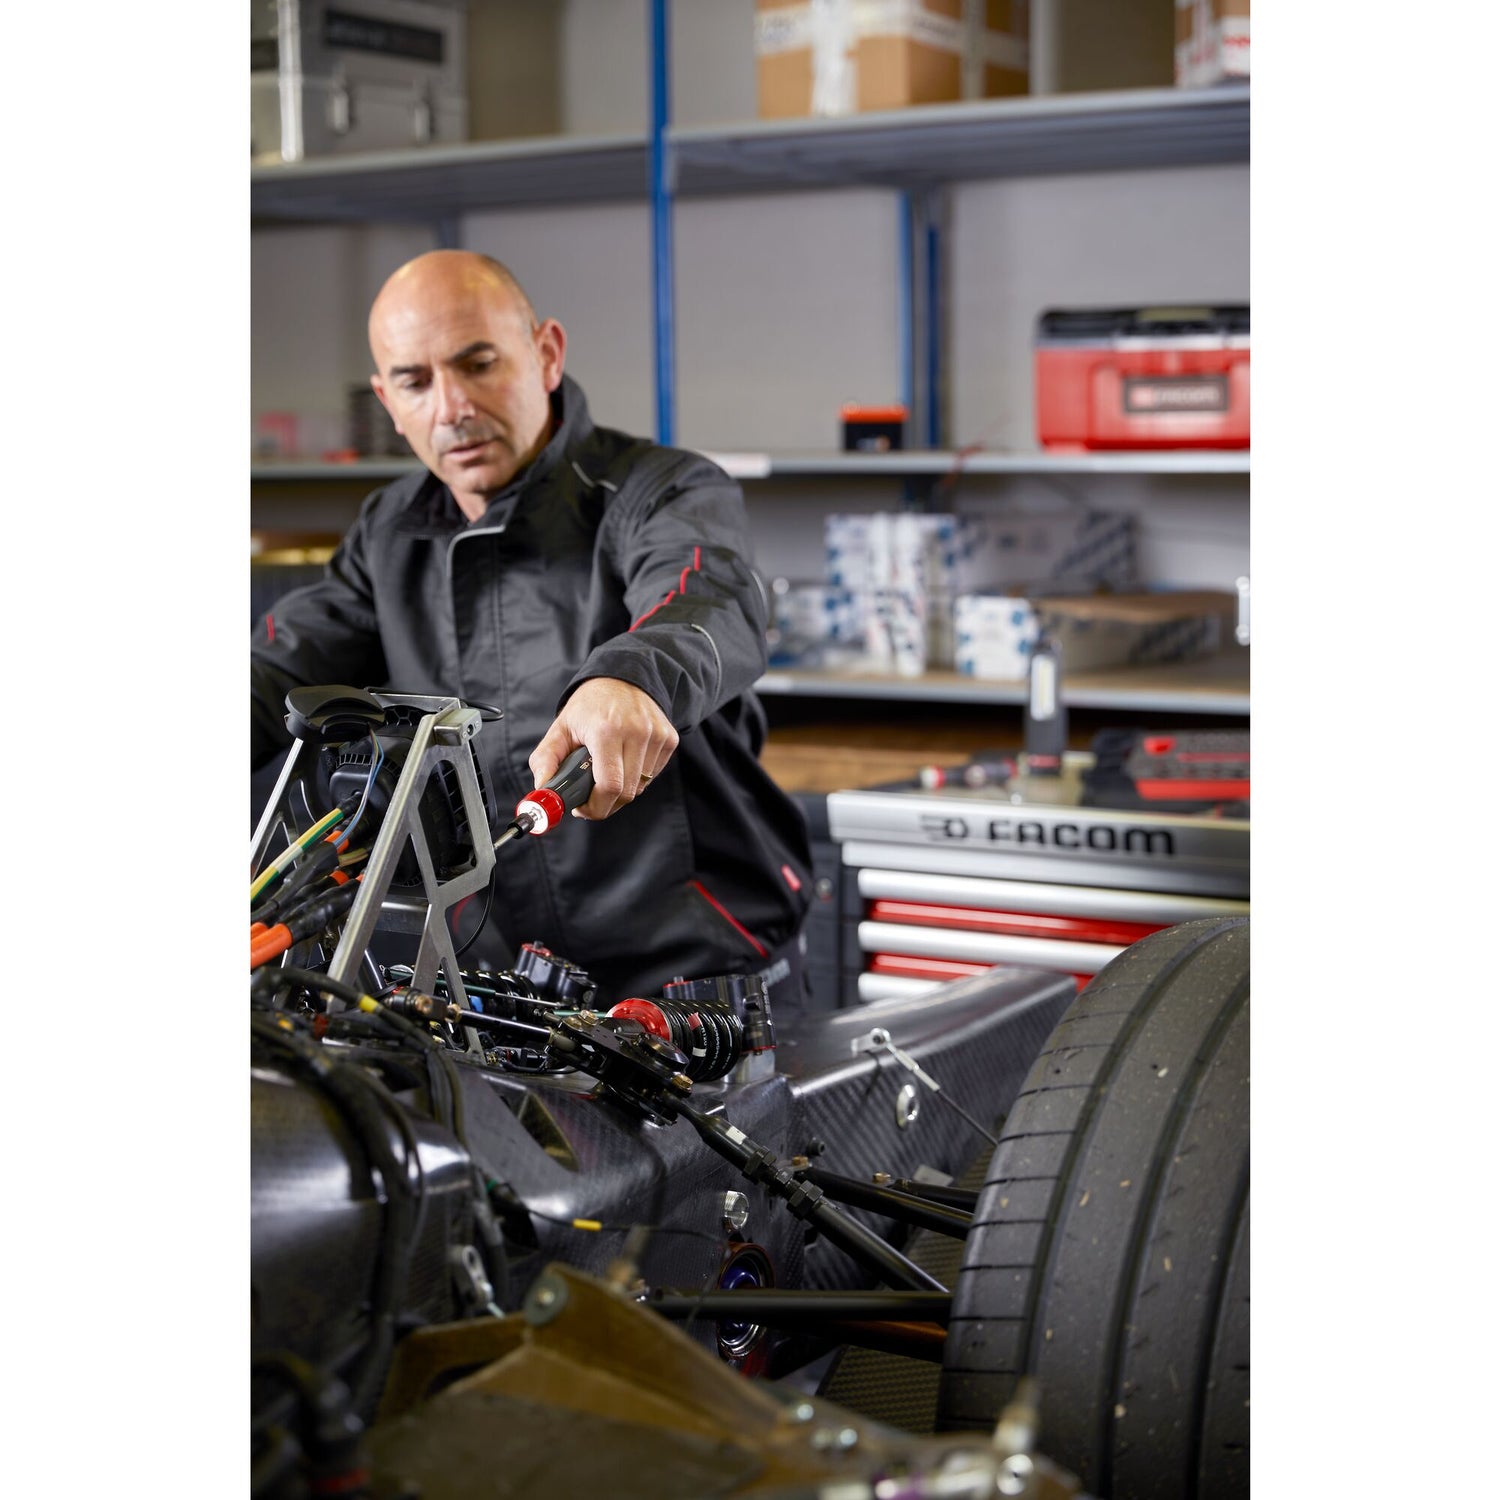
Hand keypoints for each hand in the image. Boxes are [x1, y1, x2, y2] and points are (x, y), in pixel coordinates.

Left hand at [528, 678, 678, 820]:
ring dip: (622, 790)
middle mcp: (636, 731)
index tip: (582, 809)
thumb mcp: (560, 727)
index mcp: (606, 730)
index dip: (596, 807)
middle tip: (591, 797)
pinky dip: (637, 777)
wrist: (622, 677)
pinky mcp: (669, 739)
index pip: (609, 786)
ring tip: (607, 773)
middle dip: (606, 803)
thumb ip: (545, 759)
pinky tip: (625, 761)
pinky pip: (652, 775)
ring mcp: (656, 735)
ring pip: (640, 787)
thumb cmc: (589, 706)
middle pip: (626, 792)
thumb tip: (543, 789)